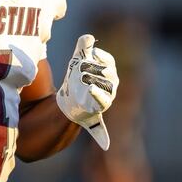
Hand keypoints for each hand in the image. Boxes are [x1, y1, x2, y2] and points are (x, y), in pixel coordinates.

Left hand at [56, 34, 118, 149]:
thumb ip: (83, 48)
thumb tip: (88, 37)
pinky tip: (105, 143)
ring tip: (81, 86)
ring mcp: (106, 100)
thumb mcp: (78, 60)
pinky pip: (102, 117)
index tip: (88, 56)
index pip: (108, 61)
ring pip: (102, 92)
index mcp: (109, 72)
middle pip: (106, 75)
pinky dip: (102, 130)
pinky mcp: (98, 113)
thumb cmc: (76, 77)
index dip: (96, 57)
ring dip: (89, 87)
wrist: (69, 99)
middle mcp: (112, 86)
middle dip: (90, 71)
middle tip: (80, 72)